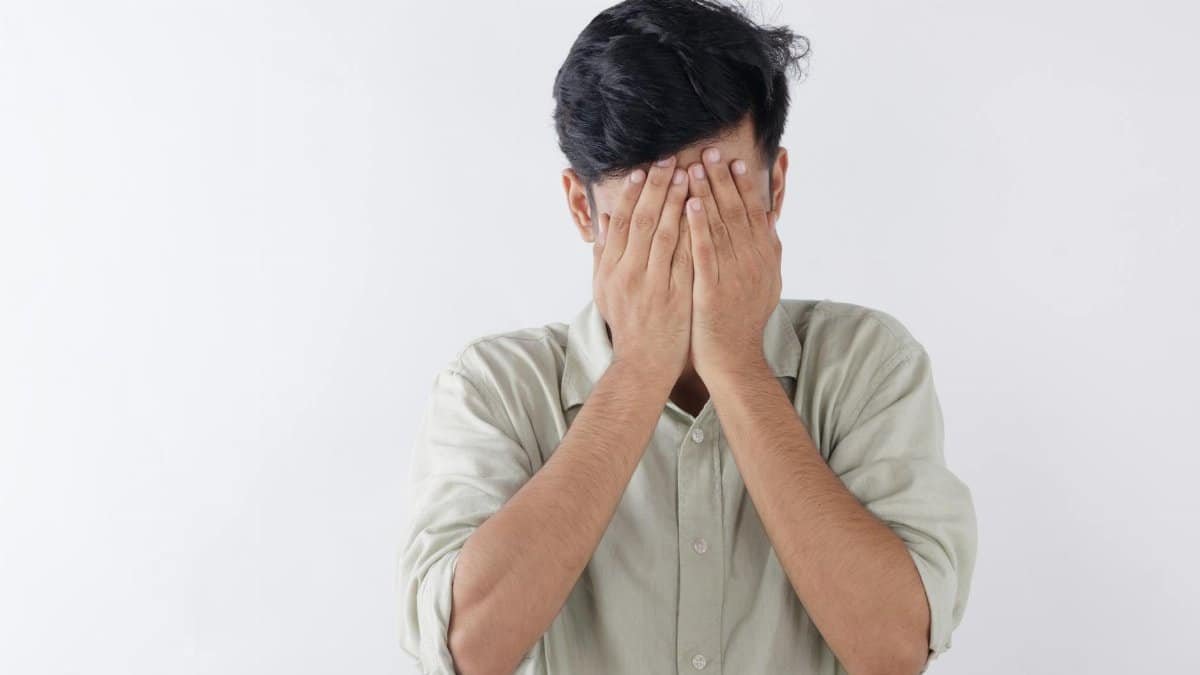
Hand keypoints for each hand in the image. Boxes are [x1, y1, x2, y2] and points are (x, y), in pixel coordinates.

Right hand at [593, 156, 693, 385]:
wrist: (643, 363)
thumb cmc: (626, 324)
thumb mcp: (604, 289)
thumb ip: (603, 253)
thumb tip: (605, 218)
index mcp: (611, 269)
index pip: (621, 222)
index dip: (631, 193)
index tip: (643, 169)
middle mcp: (629, 274)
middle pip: (643, 221)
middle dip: (656, 187)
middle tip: (669, 160)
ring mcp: (654, 285)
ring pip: (665, 234)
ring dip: (677, 201)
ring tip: (688, 174)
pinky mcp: (678, 295)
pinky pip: (687, 257)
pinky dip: (694, 231)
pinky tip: (703, 210)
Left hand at [684, 147, 782, 379]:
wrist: (734, 359)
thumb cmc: (742, 320)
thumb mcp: (764, 282)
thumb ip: (768, 249)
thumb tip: (769, 217)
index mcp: (764, 257)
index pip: (753, 213)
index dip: (743, 185)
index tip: (733, 160)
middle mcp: (753, 261)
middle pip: (737, 211)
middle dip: (722, 179)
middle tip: (710, 151)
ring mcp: (735, 274)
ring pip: (721, 225)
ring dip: (708, 193)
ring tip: (696, 167)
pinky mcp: (714, 288)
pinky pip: (706, 250)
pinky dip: (700, 225)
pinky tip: (690, 203)